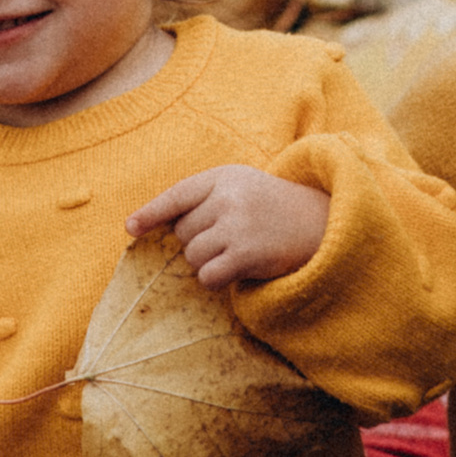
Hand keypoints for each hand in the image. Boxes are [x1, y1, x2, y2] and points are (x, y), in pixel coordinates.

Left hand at [125, 165, 329, 287]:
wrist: (324, 223)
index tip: (131, 228)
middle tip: (231, 239)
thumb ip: (206, 197)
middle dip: (199, 242)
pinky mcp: (246, 254)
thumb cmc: (274, 208)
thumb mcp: (242, 187)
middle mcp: (228, 197)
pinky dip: (216, 280)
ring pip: (193, 256)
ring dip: (208, 263)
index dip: (151, 213)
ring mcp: (237, 225)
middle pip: (183, 233)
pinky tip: (237, 272)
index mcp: (224, 176)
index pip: (178, 195)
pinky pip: (207, 276)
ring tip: (237, 253)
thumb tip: (159, 225)